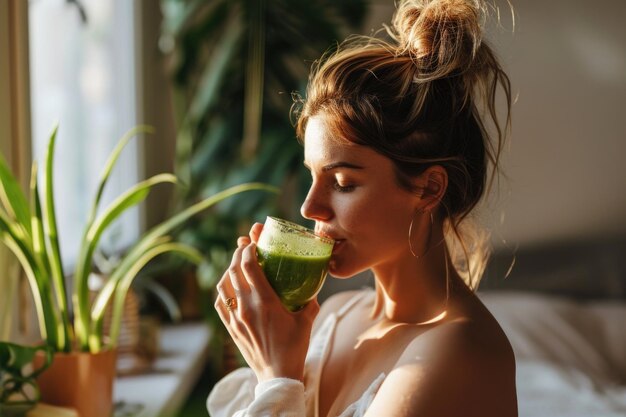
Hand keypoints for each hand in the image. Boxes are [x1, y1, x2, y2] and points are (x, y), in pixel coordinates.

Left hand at [214, 223, 319, 381]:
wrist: (277, 376)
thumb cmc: (294, 349)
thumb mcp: (307, 321)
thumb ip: (310, 300)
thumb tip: (313, 283)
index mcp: (265, 303)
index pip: (249, 266)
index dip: (249, 248)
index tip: (254, 240)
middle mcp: (247, 307)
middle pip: (234, 270)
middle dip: (239, 252)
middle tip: (246, 244)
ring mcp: (236, 318)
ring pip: (223, 284)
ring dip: (229, 268)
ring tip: (239, 262)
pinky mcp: (230, 327)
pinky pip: (219, 301)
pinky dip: (223, 288)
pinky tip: (230, 285)